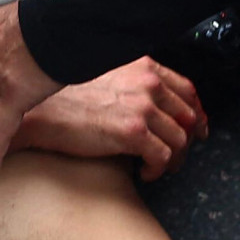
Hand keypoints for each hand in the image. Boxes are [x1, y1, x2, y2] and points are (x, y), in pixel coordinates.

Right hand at [16, 58, 208, 180]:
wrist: (41, 110)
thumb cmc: (65, 96)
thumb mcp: (106, 75)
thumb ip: (132, 82)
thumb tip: (152, 105)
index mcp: (143, 67)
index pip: (186, 90)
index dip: (196, 112)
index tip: (198, 127)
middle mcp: (148, 84)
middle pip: (188, 116)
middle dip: (188, 140)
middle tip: (179, 155)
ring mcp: (142, 107)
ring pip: (180, 139)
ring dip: (174, 159)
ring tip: (158, 167)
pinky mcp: (133, 132)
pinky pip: (163, 156)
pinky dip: (158, 169)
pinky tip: (144, 172)